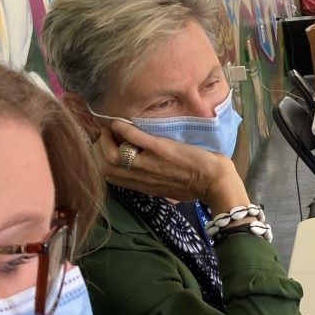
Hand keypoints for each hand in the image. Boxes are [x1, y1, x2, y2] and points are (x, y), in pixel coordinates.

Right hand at [95, 121, 250, 214]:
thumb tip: (156, 184)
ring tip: (114, 128)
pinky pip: (131, 137)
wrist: (215, 182)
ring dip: (107, 137)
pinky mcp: (159, 149)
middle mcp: (140, 177)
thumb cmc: (198, 187)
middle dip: (99, 148)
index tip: (107, 148)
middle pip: (103, 166)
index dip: (101, 161)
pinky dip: (121, 127)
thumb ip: (158, 186)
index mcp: (143, 187)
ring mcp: (148, 163)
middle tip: (107, 135)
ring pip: (110, 153)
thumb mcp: (172, 193)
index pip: (109, 176)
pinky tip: (121, 121)